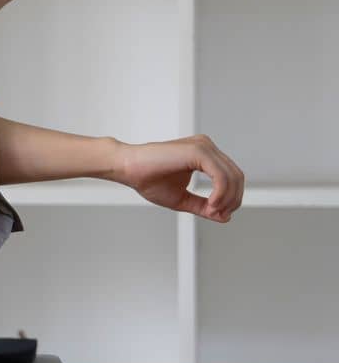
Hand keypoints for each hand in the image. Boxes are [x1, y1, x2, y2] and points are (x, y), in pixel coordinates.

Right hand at [112, 135, 245, 221]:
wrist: (126, 168)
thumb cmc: (147, 179)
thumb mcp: (181, 198)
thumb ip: (203, 206)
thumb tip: (225, 216)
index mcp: (203, 154)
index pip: (231, 176)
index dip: (231, 198)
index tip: (216, 214)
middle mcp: (206, 146)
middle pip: (236, 176)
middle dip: (233, 199)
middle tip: (218, 214)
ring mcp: (203, 146)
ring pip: (232, 176)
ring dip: (228, 198)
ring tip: (213, 210)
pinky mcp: (198, 151)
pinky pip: (221, 176)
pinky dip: (221, 193)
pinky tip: (212, 204)